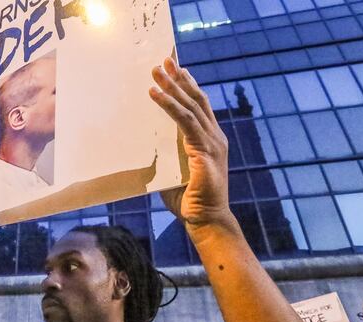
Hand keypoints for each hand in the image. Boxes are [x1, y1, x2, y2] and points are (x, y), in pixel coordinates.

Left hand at [149, 57, 233, 232]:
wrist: (206, 220)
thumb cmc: (190, 200)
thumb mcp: (176, 172)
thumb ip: (167, 158)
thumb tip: (147, 150)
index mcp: (210, 140)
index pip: (200, 106)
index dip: (189, 85)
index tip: (177, 68)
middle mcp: (214, 137)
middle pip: (197, 99)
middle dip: (180, 78)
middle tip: (164, 60)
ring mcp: (212, 143)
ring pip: (190, 106)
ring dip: (171, 87)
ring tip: (156, 71)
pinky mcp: (205, 151)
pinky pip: (184, 122)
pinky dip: (168, 106)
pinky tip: (155, 95)